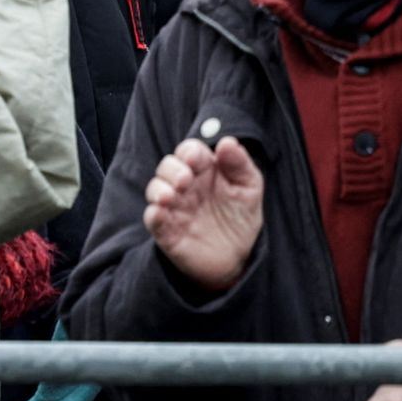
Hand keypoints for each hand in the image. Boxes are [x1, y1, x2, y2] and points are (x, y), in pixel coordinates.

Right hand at [142, 125, 264, 292]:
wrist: (237, 259)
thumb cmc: (241, 217)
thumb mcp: (249, 188)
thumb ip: (240, 164)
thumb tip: (227, 142)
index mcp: (204, 170)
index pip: (189, 151)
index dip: (189, 151)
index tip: (196, 159)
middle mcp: (185, 186)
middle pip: (167, 167)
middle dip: (172, 169)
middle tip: (185, 180)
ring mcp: (174, 208)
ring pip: (154, 189)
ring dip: (158, 189)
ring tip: (170, 197)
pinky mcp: (166, 232)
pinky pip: (152, 219)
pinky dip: (153, 215)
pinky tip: (160, 213)